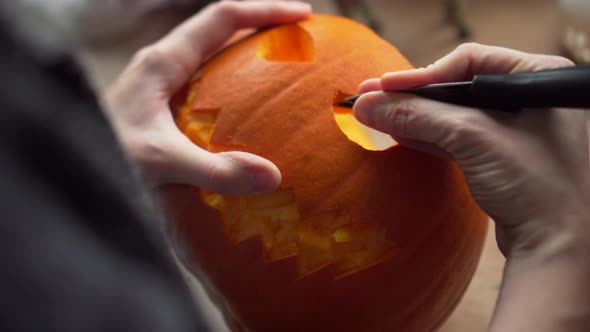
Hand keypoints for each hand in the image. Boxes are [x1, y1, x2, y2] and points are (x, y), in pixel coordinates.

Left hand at [103, 1, 310, 193]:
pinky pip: (207, 85)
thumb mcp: (160, 162)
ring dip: (249, 55)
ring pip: (214, 56)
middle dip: (262, 27)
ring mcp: (162, 84)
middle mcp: (164, 64)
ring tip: (283, 69)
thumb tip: (273, 177)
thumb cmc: (107, 158)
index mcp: (164, 61)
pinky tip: (249, 113)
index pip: (223, 17)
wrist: (72, 165)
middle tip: (300, 40)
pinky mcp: (162, 106)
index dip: (265, 10)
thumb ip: (215, 170)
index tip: (302, 15)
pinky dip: (235, 87)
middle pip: (221, 30)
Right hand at [353, 43, 589, 330]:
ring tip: (378, 116)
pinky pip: (460, 137)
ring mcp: (517, 128)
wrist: (557, 244)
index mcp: (537, 76)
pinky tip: (402, 134)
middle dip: (414, 97)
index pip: (469, 62)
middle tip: (372, 98)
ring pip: (455, 114)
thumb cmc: (534, 183)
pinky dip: (429, 136)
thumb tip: (368, 103)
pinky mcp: (504, 155)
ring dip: (416, 117)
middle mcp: (529, 98)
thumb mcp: (471, 138)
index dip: (423, 75)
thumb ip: (417, 115)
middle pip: (458, 87)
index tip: (385, 86)